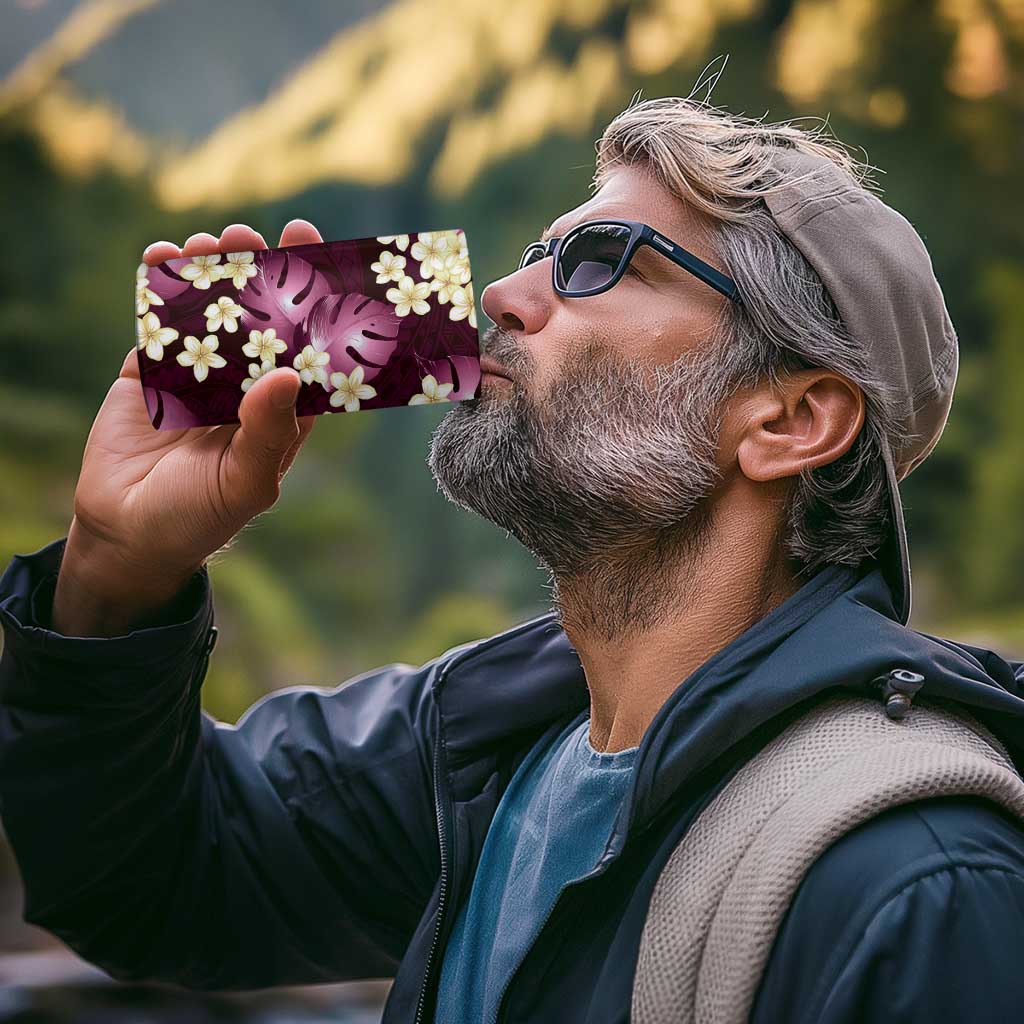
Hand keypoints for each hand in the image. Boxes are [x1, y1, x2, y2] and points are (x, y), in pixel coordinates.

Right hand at [52, 220, 323, 635]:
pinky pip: (159, 323)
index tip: (318, 259)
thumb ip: (267, 432)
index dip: (314, 306)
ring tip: (211, 241)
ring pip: (211, 312)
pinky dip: (159, 289)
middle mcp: (246, 385)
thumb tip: (287, 375)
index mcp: (282, 410)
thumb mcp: (244, 483)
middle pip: (260, 319)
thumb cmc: (200, 517)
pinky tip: (162, 257)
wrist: (127, 534)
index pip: (307, 350)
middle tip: (255, 234)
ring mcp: (198, 375)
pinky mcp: (151, 372)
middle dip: (260, 274)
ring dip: (212, 272)